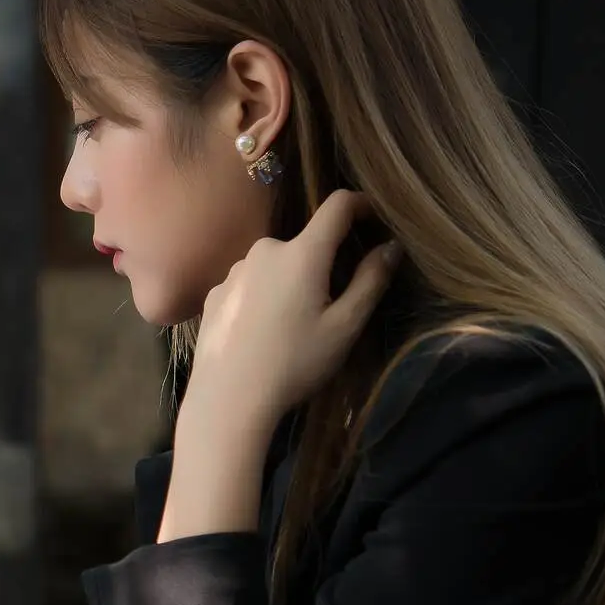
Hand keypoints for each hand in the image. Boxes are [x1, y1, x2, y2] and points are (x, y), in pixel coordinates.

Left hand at [186, 189, 401, 433]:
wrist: (227, 399)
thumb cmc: (294, 363)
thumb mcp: (345, 326)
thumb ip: (371, 280)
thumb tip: (390, 246)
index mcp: (301, 253)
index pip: (337, 206)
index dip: (361, 204)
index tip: (375, 218)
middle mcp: (264, 250)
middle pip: (304, 242)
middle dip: (323, 261)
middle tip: (332, 303)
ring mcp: (234, 271)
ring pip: (275, 264)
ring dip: (291, 280)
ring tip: (293, 325)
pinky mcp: (214, 294)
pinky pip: (250, 284)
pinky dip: (264, 296)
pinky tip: (263, 333)